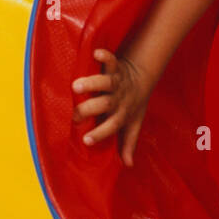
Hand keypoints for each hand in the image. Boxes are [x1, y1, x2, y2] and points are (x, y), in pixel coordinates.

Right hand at [72, 47, 152, 166]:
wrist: (143, 77)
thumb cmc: (134, 104)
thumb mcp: (134, 124)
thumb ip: (129, 142)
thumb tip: (128, 164)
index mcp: (122, 114)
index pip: (111, 126)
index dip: (100, 134)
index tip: (85, 140)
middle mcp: (119, 99)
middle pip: (105, 104)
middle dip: (89, 109)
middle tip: (75, 114)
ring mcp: (117, 82)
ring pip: (105, 82)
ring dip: (92, 83)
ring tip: (76, 86)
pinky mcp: (115, 67)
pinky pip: (111, 60)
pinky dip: (105, 56)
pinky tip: (96, 53)